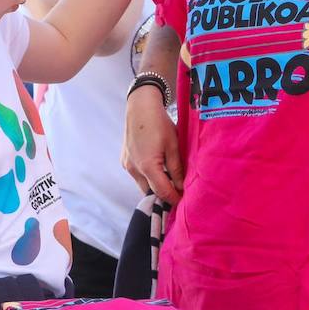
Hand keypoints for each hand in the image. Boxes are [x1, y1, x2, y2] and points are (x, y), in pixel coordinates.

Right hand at [123, 85, 184, 204]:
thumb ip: (177, 169)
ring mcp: (127, 165)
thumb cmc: (159, 124)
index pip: (162, 192)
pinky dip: (148, 178)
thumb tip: (182, 187)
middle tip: (178, 195)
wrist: (140, 107)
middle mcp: (134, 169)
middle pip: (150, 192)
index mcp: (147, 166)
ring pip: (143, 185)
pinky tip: (159, 172)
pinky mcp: (125, 161)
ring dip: (155, 187)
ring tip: (171, 183)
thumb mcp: (173, 146)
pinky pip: (138, 176)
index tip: (184, 203)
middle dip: (164, 196)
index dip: (174, 199)